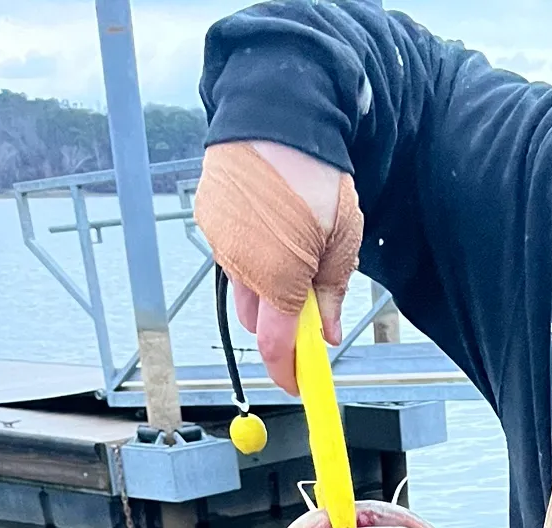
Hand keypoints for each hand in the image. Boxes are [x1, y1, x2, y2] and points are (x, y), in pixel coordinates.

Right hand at [195, 139, 358, 394]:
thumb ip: (333, 294)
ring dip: (264, 285)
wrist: (278, 117)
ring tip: (292, 246)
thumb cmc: (318, 178)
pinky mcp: (209, 218)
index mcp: (279, 278)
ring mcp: (220, 241)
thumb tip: (329, 337)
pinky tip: (269, 224)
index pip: (275, 347)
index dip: (287, 373)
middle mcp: (242, 265)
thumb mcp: (342, 241)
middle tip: (307, 303)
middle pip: (255, 320)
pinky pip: (229, 253)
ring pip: (241, 286)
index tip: (300, 385)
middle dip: (278, 323)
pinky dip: (249, 254)